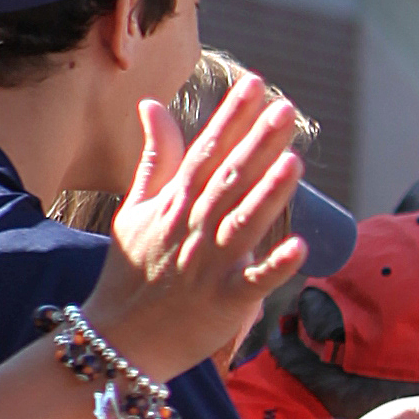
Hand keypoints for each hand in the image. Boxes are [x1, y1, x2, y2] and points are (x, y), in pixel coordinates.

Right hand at [78, 73, 306, 379]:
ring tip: (295, 160)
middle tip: (288, 108)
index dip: (231, 115)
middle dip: (257, 142)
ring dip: (268, 192)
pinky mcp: (224, 302)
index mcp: (175, 203)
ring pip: (242, 222)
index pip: (205, 150)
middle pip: (229, 178)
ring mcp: (208, 265)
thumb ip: (155, 159)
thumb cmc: (130, 270)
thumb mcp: (136, 208)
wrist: (118, 337)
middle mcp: (193, 228)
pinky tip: (300, 246)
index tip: (255, 82)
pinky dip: (275, 266)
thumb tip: (154, 106)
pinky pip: (253, 282)